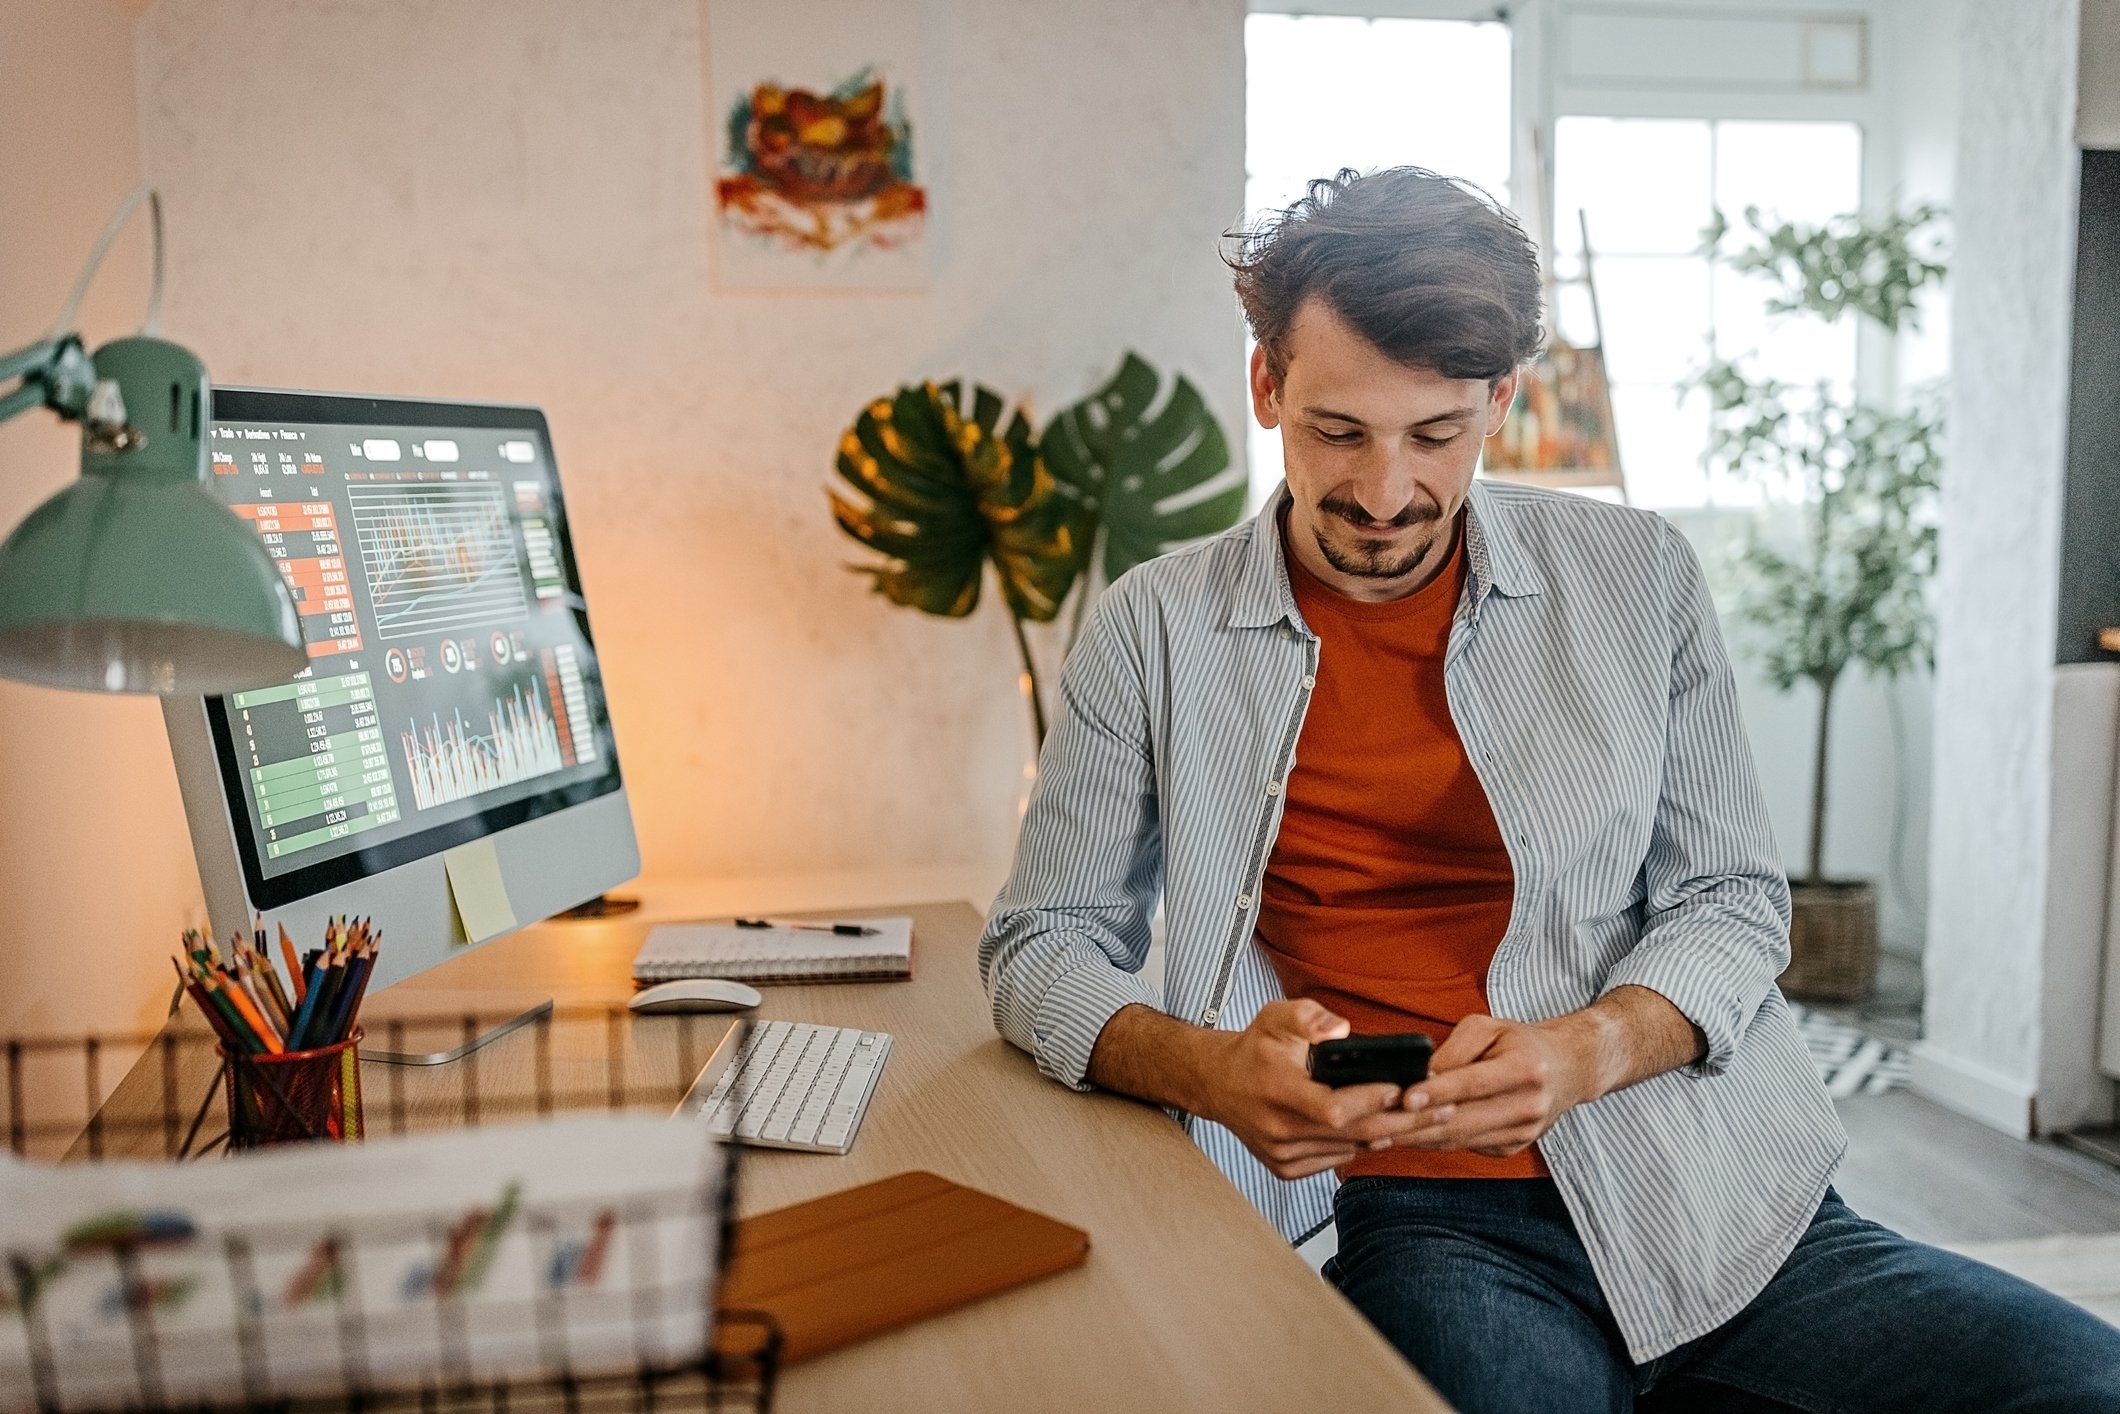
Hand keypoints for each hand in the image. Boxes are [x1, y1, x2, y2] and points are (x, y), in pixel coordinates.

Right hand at [1195, 999, 1433, 1179]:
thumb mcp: (1276, 1016)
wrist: (1219, 1084)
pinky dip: (1364, 1144)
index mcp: (1276, 1089)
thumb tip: (1342, 1030)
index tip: (1405, 1087)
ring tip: (1431, 1118)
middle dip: (1404, 1120)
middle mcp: (1278, 1128)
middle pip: (1353, 1134)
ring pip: (1349, 1149)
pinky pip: (1337, 1159)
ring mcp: (1282, 1154)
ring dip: (1391, 1134)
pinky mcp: (1286, 1168)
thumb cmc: (1256, 1048)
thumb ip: (1310, 1017)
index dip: (1372, 1101)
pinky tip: (1388, 1130)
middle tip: (1444, 1108)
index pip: (1333, 1108)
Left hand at [1393, 1013, 1599, 1156]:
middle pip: (1462, 1119)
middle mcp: (1528, 1106)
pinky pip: (1464, 1146)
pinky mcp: (1512, 1148)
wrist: (1568, 1069)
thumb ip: (1453, 1049)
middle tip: (1371, 1123)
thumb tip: (1417, 1073)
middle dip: (1413, 1123)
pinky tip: (1400, 1138)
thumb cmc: (1520, 1042)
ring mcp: (1522, 1133)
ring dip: (1414, 1138)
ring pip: (1459, 1139)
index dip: (1438, 1092)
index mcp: (1526, 1069)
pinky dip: (1431, 1142)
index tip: (1405, 1096)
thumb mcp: (1488, 1027)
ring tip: (1374, 1135)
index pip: (1474, 1083)